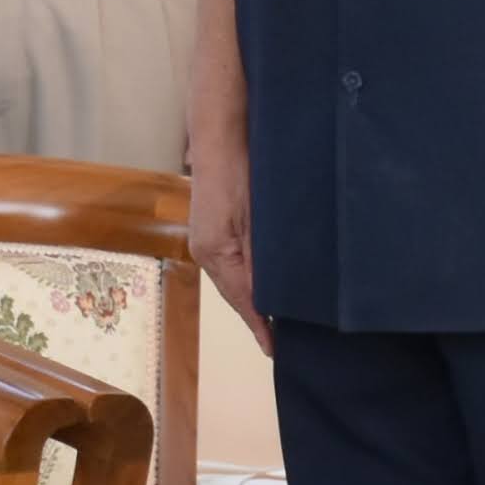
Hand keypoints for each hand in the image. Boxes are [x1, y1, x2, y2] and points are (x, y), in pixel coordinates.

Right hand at [186, 145, 269, 353]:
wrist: (220, 136)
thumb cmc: (240, 173)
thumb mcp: (257, 220)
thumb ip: (260, 260)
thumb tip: (267, 299)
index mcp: (215, 253)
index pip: (241, 300)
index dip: (258, 325)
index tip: (273, 348)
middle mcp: (204, 252)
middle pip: (233, 293)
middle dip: (255, 315)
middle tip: (280, 336)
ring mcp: (204, 240)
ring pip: (231, 279)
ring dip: (250, 296)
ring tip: (274, 315)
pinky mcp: (210, 229)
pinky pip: (228, 263)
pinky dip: (244, 277)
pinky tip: (260, 280)